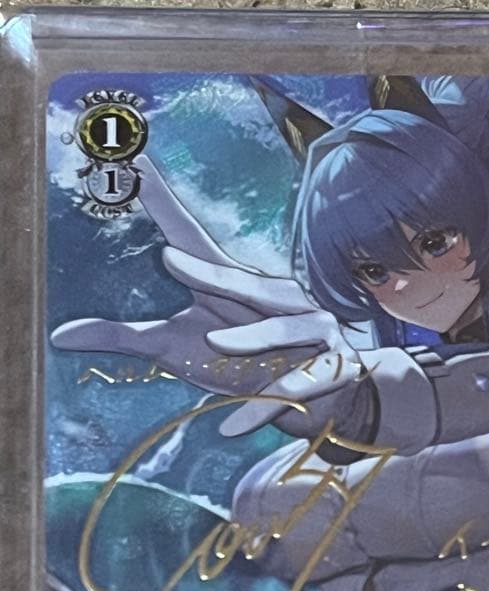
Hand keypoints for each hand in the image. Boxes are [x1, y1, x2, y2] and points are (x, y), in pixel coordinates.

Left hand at [50, 155, 359, 411]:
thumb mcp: (177, 349)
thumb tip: (57, 335)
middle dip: (209, 274)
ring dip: (250, 338)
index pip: (189, 238)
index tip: (133, 163)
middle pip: (239, 283)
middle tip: (170, 257)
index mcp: (232, 285)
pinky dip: (263, 408)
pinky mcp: (327, 370)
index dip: (160, 202)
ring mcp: (309, 331)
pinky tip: (233, 428)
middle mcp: (274, 297)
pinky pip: (293, 390)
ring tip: (214, 344)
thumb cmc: (244, 362)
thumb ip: (124, 338)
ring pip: (278, 330)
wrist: (328, 394)